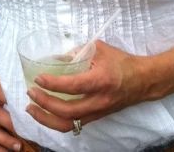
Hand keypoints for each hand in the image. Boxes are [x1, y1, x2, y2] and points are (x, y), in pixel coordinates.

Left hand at [25, 41, 149, 133]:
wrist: (142, 81)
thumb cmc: (121, 62)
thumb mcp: (101, 49)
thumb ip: (79, 51)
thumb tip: (58, 57)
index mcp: (101, 81)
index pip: (73, 86)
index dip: (53, 84)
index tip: (39, 78)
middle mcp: (98, 101)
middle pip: (67, 111)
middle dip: (45, 104)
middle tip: (31, 92)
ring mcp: (97, 112)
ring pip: (68, 124)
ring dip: (46, 119)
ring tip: (31, 108)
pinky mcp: (96, 118)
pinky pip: (73, 125)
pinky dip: (56, 121)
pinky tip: (45, 114)